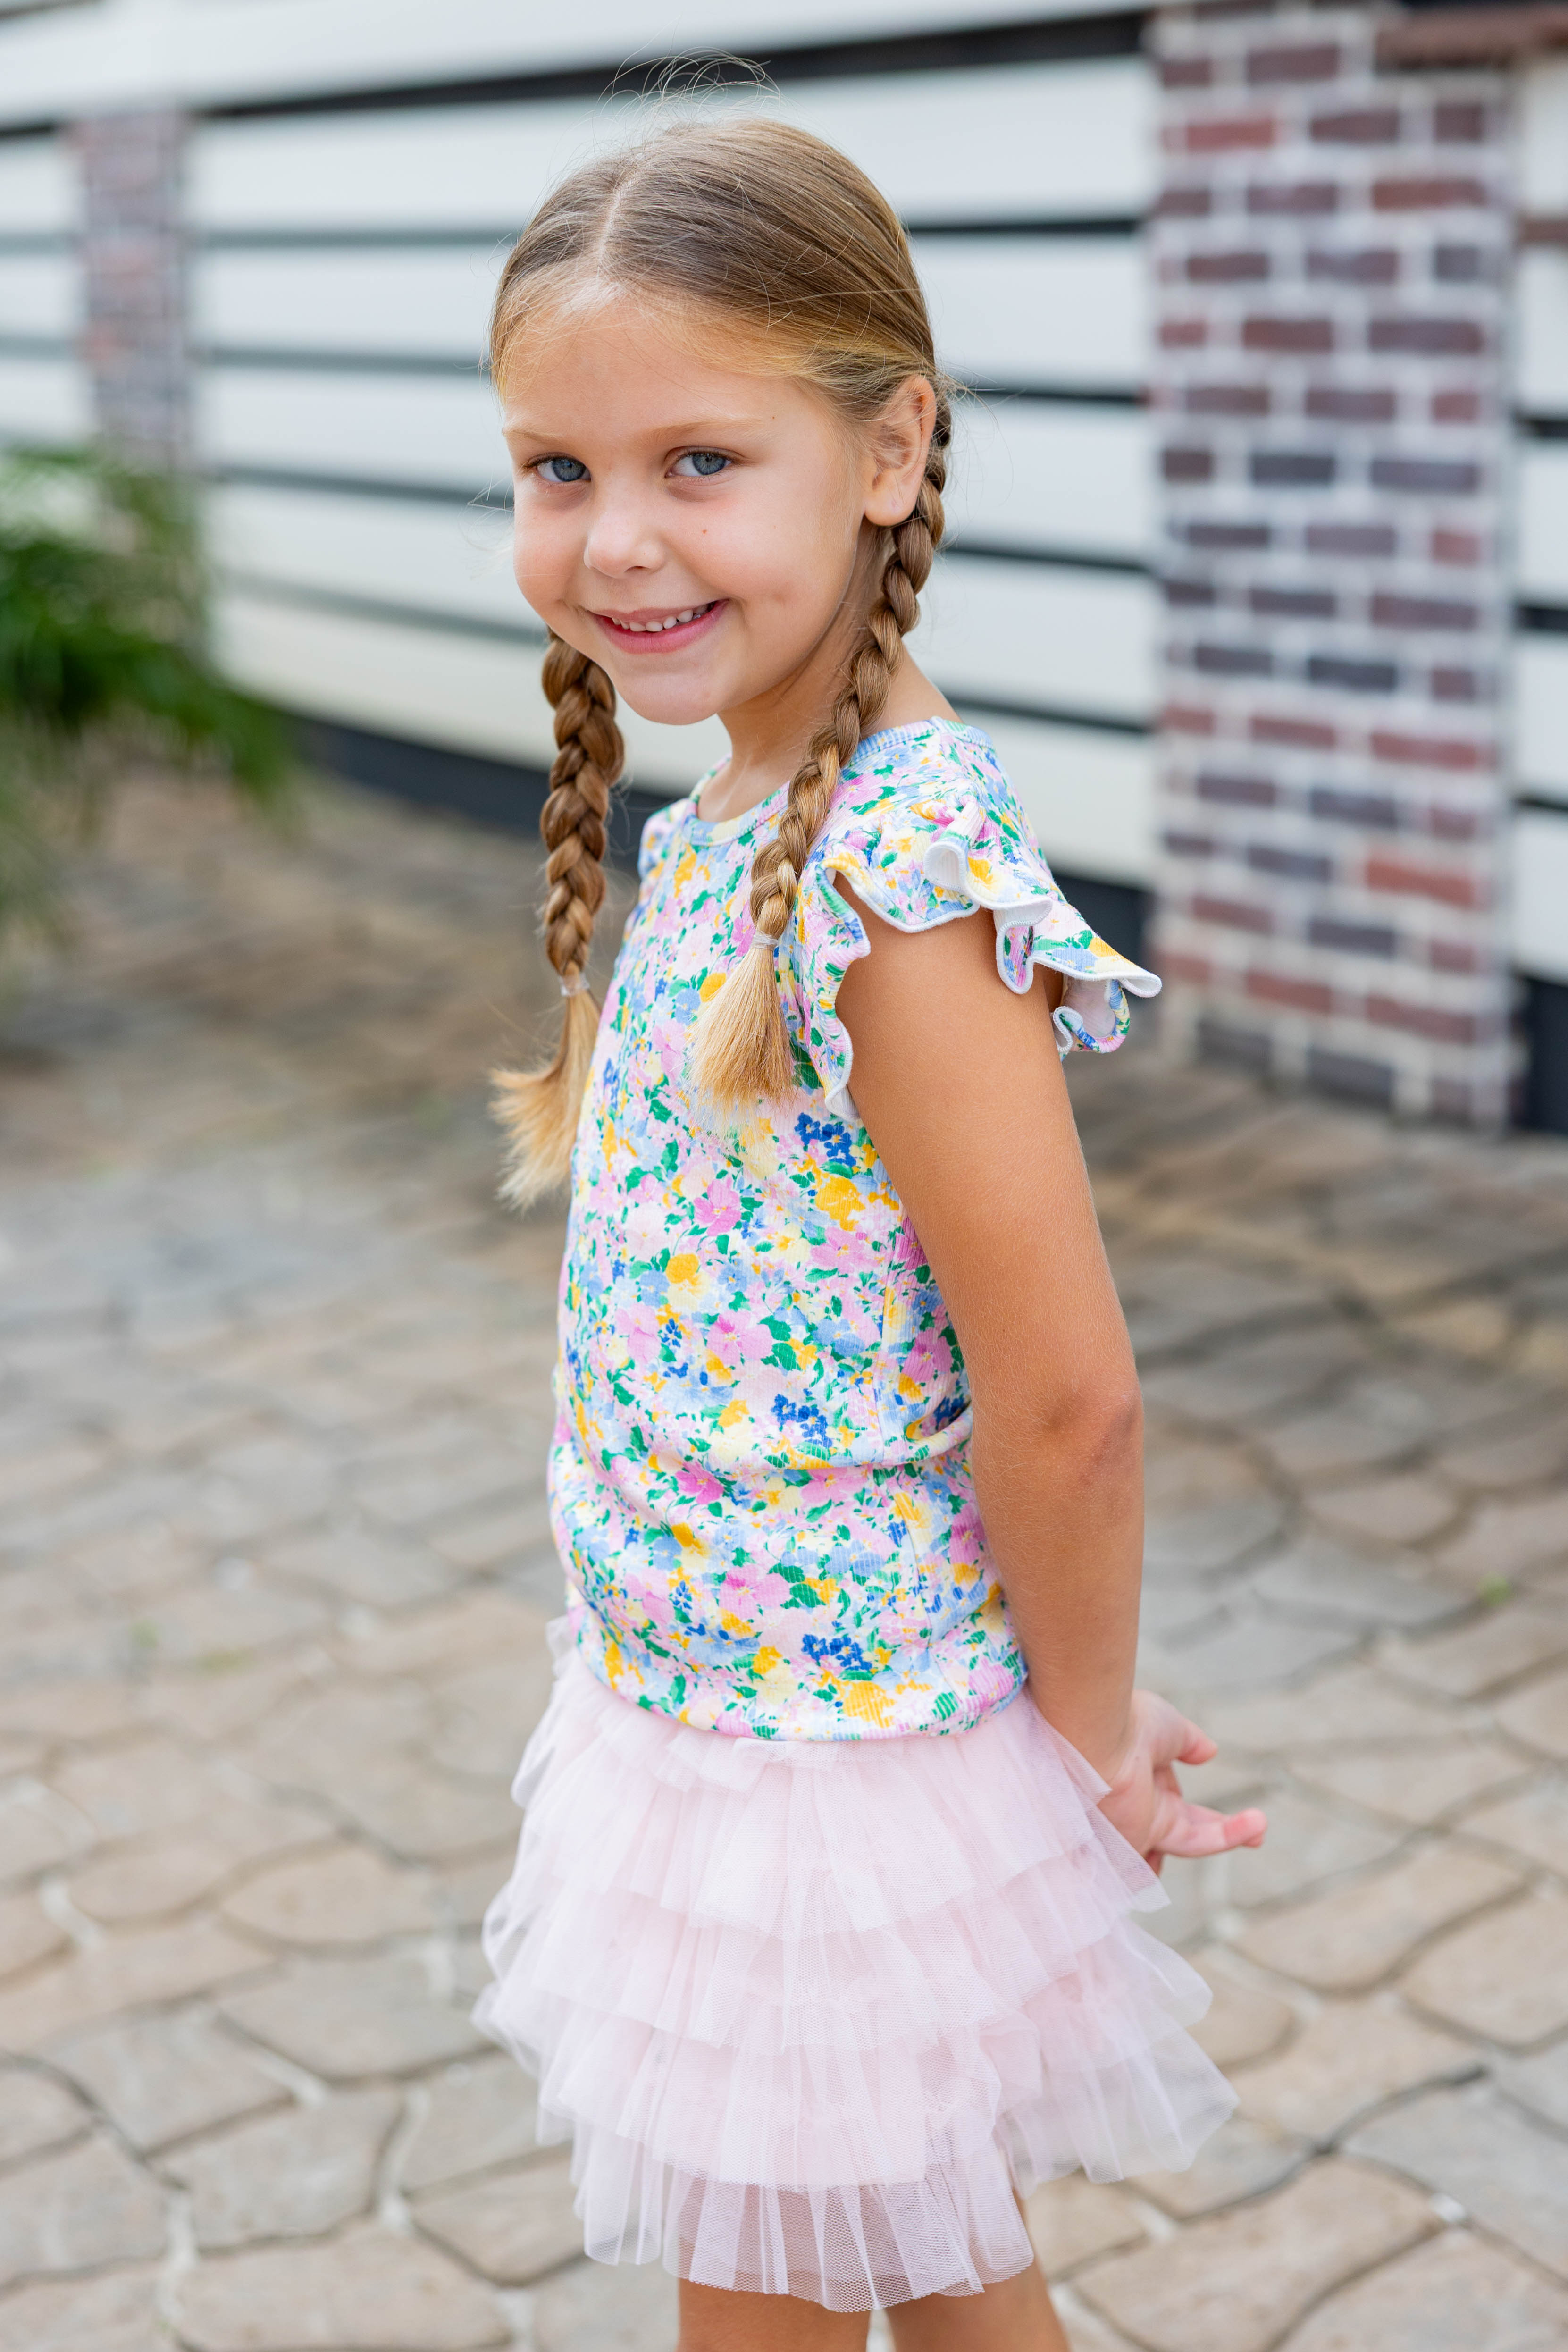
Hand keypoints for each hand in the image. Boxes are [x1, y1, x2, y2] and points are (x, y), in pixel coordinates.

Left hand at [1096, 1689, 1266, 1874]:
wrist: (1092, 1732)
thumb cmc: (1126, 1723)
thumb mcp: (1167, 1726)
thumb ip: (1189, 1742)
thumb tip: (1210, 1752)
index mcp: (1151, 1787)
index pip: (1189, 1814)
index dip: (1223, 1823)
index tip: (1257, 1821)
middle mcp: (1143, 1813)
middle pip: (1191, 1837)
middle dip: (1228, 1834)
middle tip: (1262, 1829)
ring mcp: (1136, 1830)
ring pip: (1184, 1848)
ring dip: (1222, 1839)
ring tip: (1257, 1827)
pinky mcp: (1128, 1845)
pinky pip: (1150, 1868)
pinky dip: (1178, 1859)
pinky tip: (1215, 1834)